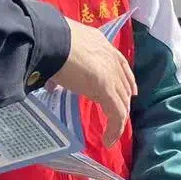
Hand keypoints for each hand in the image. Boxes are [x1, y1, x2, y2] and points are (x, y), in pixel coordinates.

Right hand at [48, 21, 136, 144]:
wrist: (52, 39)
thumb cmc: (52, 41)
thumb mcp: (62, 49)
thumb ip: (60, 65)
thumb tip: (49, 83)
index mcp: (102, 45)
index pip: (121, 65)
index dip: (127, 80)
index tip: (131, 92)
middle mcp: (111, 58)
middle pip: (124, 85)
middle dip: (123, 101)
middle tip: (118, 115)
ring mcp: (110, 74)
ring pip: (122, 102)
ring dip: (118, 119)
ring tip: (112, 133)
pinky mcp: (106, 90)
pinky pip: (116, 114)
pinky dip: (114, 129)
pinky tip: (108, 140)